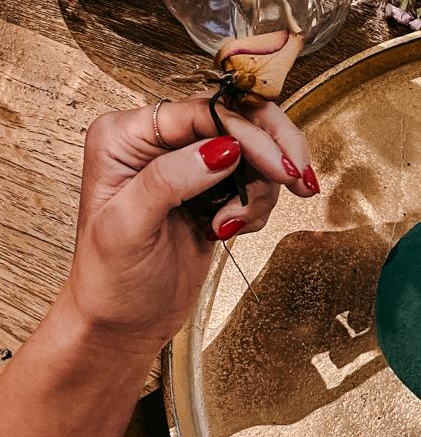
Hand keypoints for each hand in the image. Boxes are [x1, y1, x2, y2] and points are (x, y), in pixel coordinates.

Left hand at [58, 95, 315, 356]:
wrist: (122, 323)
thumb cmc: (109, 280)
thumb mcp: (128, 228)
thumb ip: (169, 180)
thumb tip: (223, 149)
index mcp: (124, 137)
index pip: (201, 113)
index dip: (248, 134)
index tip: (279, 166)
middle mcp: (156, 142)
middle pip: (236, 119)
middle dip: (272, 148)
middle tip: (295, 179)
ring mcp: (186, 165)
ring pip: (252, 152)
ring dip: (261, 188)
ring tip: (237, 223)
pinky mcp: (209, 191)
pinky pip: (254, 180)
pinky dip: (258, 204)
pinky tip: (235, 228)